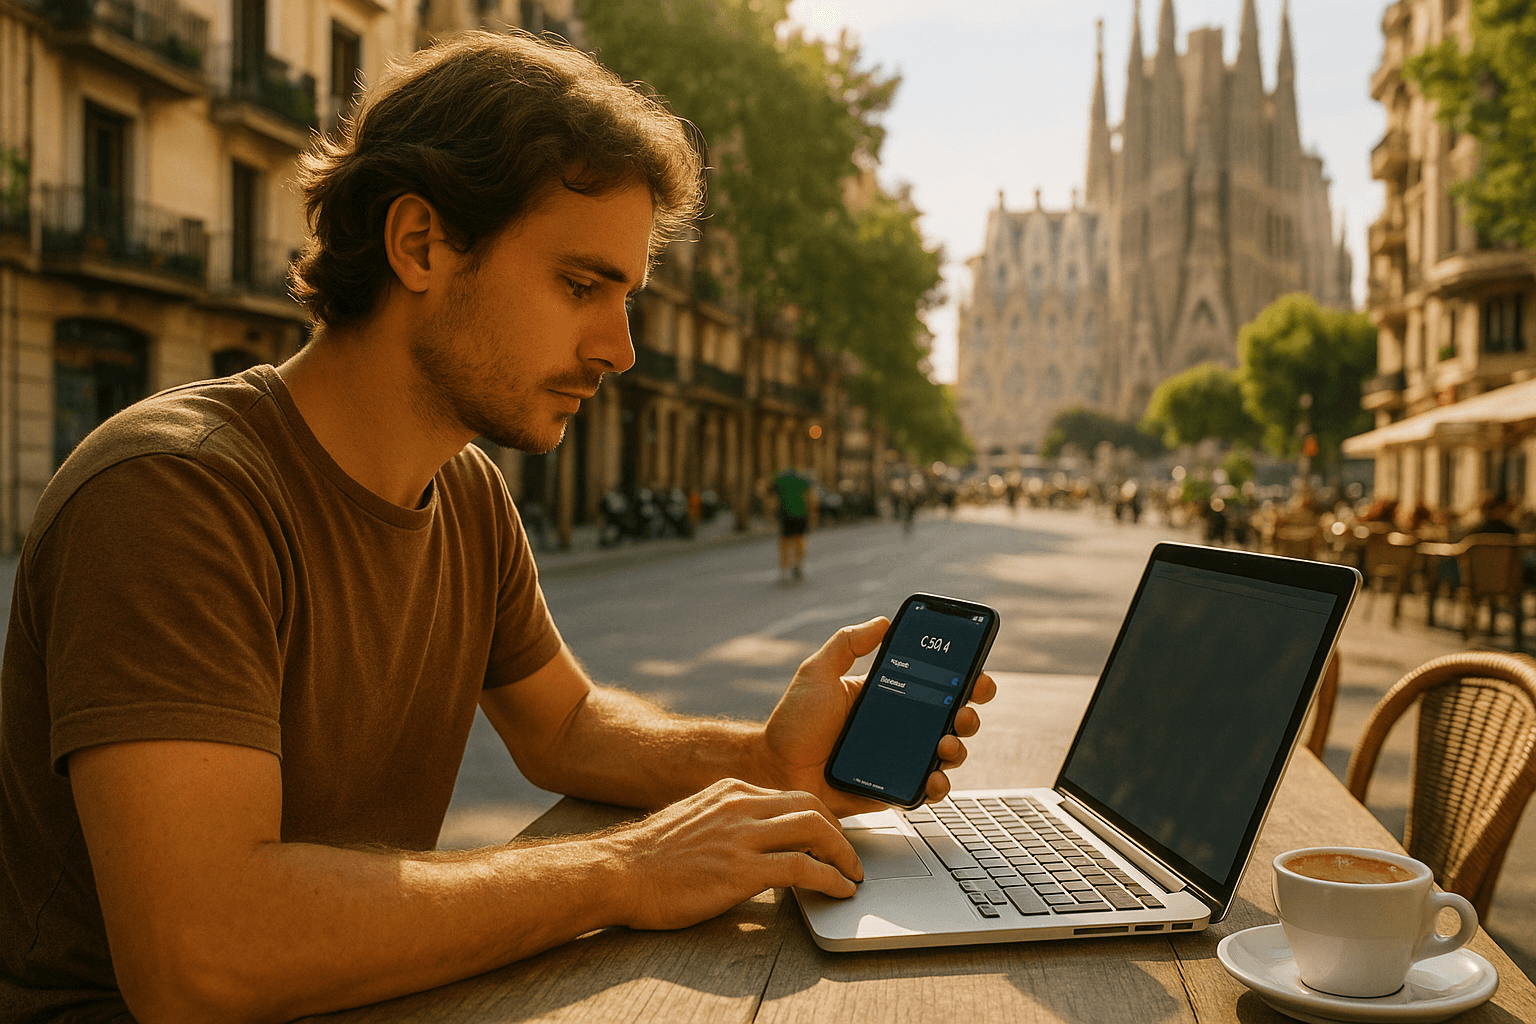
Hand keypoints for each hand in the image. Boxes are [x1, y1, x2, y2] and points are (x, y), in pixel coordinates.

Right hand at [603, 779, 861, 929]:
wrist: (618, 872)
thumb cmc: (651, 857)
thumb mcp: (695, 820)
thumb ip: (727, 822)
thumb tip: (754, 842)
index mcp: (730, 791)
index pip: (791, 796)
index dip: (820, 818)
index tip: (832, 837)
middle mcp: (740, 805)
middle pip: (811, 807)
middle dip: (840, 833)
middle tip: (850, 857)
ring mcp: (741, 836)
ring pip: (814, 830)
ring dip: (843, 854)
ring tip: (851, 875)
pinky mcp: (741, 870)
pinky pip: (802, 868)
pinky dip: (829, 879)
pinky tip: (839, 890)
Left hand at [758, 617, 996, 815]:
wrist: (774, 769)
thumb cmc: (792, 723)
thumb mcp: (817, 673)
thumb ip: (847, 643)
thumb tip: (883, 621)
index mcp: (888, 697)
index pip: (936, 685)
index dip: (964, 679)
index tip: (977, 674)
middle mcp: (899, 728)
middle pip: (951, 720)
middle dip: (969, 714)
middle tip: (963, 711)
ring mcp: (898, 760)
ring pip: (946, 755)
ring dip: (958, 749)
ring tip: (947, 744)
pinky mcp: (891, 790)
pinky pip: (925, 790)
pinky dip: (938, 786)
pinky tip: (934, 778)